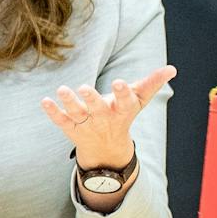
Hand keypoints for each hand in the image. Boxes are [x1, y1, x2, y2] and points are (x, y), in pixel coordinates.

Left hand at [39, 66, 174, 168]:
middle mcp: (104, 119)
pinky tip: (44, 101)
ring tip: (62, 89)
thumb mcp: (139, 101)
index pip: (125, 102)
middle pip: (98, 109)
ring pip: (77, 114)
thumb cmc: (123, 115)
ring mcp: (87, 124)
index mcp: (122, 111)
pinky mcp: (72, 128)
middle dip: (92, 99)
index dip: (122, 93)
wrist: (106, 149)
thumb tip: (172, 68)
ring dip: (69, 102)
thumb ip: (152, 83)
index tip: (119, 82)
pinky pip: (61, 121)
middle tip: (84, 87)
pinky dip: (53, 112)